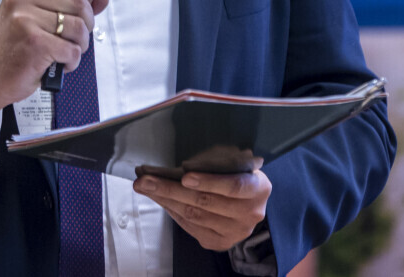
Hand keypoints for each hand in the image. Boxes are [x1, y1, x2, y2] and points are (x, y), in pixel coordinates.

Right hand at [0, 0, 108, 123]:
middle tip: (75, 35)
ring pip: (79, 26)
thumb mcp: (34, 14)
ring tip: (66, 50)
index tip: (86, 3)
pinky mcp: (34, 42)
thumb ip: (68, 1)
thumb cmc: (12, 45)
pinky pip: (72, 50)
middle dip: (87, 23)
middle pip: (79, 0)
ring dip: (80, 44)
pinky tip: (59, 62)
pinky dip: (72, 61)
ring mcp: (26, 19)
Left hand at [133, 170, 270, 250]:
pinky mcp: (220, 242)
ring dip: (166, 200)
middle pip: (206, 202)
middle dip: (171, 189)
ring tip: (145, 187)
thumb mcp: (237, 161)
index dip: (209, 181)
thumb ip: (219, 162)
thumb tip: (183, 165)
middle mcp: (250, 214)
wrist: (250, 201)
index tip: (184, 175)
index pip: (234, 186)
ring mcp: (235, 232)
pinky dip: (172, 211)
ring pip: (194, 215)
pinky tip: (159, 199)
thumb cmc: (239, 173)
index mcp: (259, 188)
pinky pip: (191, 227)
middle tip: (145, 179)